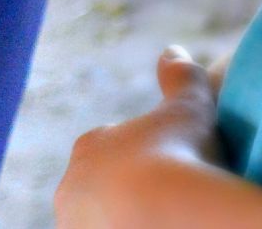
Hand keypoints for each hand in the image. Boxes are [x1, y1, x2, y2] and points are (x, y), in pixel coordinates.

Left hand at [55, 46, 232, 227]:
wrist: (176, 216)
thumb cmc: (182, 156)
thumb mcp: (189, 107)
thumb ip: (180, 76)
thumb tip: (173, 50)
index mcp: (90, 148)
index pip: (109, 153)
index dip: (140, 164)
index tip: (168, 175)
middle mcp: (72, 189)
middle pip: (98, 193)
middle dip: (123, 198)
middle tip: (165, 206)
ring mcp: (75, 227)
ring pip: (98, 222)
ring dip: (121, 220)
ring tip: (160, 220)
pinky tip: (152, 228)